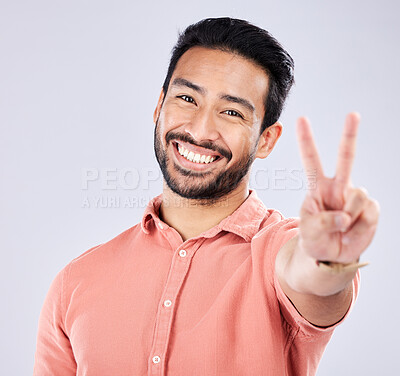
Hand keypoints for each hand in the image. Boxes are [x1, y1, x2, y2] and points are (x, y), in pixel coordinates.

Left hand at [296, 113, 379, 263]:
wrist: (332, 256)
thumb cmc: (315, 238)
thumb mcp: (309, 230)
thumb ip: (323, 221)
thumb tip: (344, 216)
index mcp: (318, 187)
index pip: (311, 160)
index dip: (307, 140)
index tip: (301, 119)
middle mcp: (338, 187)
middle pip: (346, 157)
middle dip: (350, 135)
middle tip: (353, 114)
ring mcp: (355, 197)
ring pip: (357, 195)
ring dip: (348, 217)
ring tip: (342, 229)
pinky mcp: (371, 209)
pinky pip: (368, 213)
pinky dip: (359, 228)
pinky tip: (353, 232)